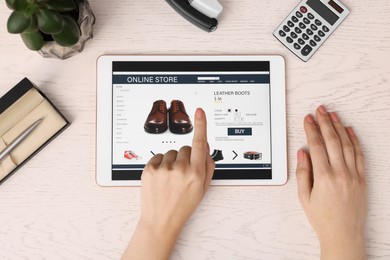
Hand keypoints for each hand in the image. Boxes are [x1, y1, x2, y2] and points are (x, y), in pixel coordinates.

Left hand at [122, 108, 214, 259]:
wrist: (161, 220)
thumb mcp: (202, 189)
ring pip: (172, 152)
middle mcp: (180, 169)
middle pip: (185, 148)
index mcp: (195, 174)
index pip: (199, 143)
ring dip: (173, 161)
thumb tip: (204, 147)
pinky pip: (158, 157)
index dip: (201, 125)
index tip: (200, 112)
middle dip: (186, 157)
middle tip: (183, 173)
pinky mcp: (150, 169)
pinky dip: (161, 164)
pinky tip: (162, 178)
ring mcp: (164, 169)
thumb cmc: (183, 206)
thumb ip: (207, 166)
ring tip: (171, 178)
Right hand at [296, 105, 366, 259]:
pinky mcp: (362, 179)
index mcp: (323, 177)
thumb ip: (302, 172)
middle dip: (324, 122)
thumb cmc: (322, 218)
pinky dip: (355, 141)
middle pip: (332, 141)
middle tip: (319, 110)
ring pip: (347, 144)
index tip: (307, 119)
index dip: (311, 130)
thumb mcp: (304, 197)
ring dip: (339, 127)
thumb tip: (302, 153)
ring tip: (332, 115)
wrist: (343, 234)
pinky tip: (350, 131)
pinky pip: (360, 155)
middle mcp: (340, 173)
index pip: (316, 146)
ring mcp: (353, 175)